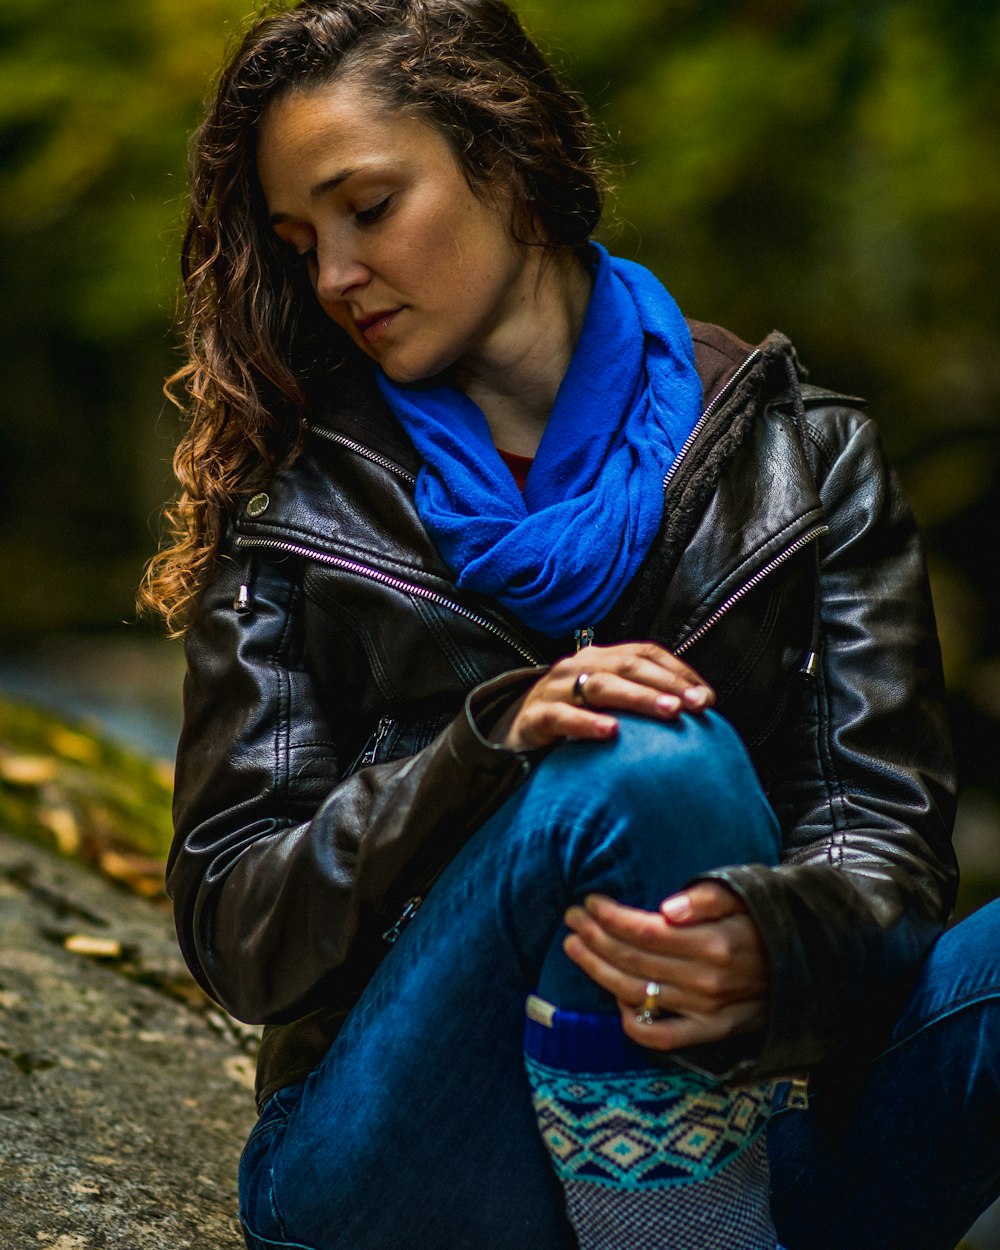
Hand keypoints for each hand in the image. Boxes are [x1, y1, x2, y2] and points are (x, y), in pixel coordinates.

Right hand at [495, 642, 714, 751]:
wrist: (514, 731)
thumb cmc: (573, 716)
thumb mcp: (606, 702)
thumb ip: (641, 701)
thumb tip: (697, 713)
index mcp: (599, 658)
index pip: (645, 653)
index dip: (678, 672)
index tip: (708, 698)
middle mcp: (578, 666)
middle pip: (627, 666)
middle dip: (667, 684)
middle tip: (697, 705)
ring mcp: (555, 688)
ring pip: (600, 686)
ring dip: (638, 698)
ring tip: (669, 712)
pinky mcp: (536, 716)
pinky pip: (562, 716)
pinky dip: (587, 723)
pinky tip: (611, 732)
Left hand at [563, 881, 767, 1049]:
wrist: (808, 961)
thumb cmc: (765, 919)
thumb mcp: (743, 894)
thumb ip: (706, 898)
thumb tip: (667, 909)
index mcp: (714, 944)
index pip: (645, 931)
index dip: (610, 917)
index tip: (589, 901)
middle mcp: (707, 982)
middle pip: (634, 960)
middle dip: (595, 937)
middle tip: (572, 919)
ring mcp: (708, 1012)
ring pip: (638, 994)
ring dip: (599, 970)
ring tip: (575, 948)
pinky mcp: (712, 1033)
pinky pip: (662, 1037)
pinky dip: (633, 1022)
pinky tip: (614, 998)